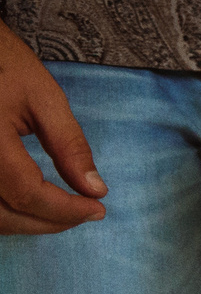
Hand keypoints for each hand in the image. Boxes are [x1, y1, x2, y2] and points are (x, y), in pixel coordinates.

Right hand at [0, 23, 106, 235]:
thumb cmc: (6, 69)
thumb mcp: (44, 99)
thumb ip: (70, 146)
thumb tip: (96, 189)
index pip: (27, 192)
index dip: (65, 209)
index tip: (99, 208)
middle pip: (5, 214)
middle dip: (50, 222)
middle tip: (87, 214)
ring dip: (27, 224)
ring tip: (64, 213)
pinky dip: (8, 214)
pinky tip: (33, 208)